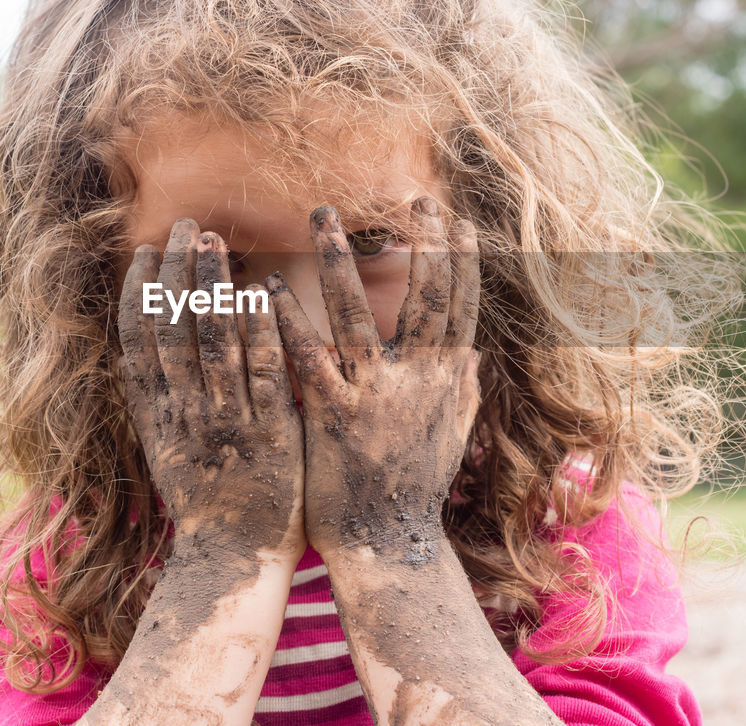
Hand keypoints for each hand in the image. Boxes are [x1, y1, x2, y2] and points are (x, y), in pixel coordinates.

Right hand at [117, 218, 306, 562]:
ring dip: (213, 288)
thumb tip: (128, 357)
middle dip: (178, 273)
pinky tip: (260, 291)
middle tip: (186, 225)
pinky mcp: (270, 435)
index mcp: (156, 417)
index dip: (141, 293)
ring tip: (215, 242)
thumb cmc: (204, 503)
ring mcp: (227, 422)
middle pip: (175, 330)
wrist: (234, 561)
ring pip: (214, 343)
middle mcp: (185, 414)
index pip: (140, 342)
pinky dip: (259, 331)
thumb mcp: (163, 452)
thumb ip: (150, 404)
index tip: (146, 252)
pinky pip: (262, 373)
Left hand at [265, 197, 481, 564]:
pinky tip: (269, 284)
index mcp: (443, 382)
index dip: (462, 263)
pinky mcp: (331, 415)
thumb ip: (462, 390)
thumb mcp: (450, 436)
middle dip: (424, 246)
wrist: (387, 546)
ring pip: (357, 316)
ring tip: (323, 216)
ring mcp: (373, 397)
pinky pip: (307, 357)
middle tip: (417, 199)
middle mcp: (415, 383)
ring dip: (340, 262)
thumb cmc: (414, 489)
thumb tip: (476, 351)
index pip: (459, 310)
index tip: (458, 222)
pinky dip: (289, 319)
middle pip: (424, 301)